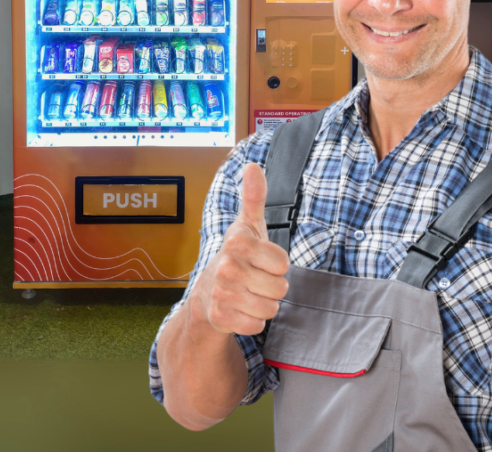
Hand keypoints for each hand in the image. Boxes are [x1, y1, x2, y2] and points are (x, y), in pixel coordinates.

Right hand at [192, 163, 289, 335]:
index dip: (275, 264)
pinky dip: (252, 321)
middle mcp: (227, 265)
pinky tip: (239, 309)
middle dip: (271, 286)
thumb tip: (253, 165)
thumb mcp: (249, 225)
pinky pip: (257, 325)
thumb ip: (254, 196)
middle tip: (254, 279)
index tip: (259, 260)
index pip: (283, 263)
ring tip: (247, 293)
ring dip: (263, 304)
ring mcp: (222, 291)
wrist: (207, 292)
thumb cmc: (238, 256)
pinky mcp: (220, 316)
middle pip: (280, 288)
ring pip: (270, 308)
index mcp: (237, 242)